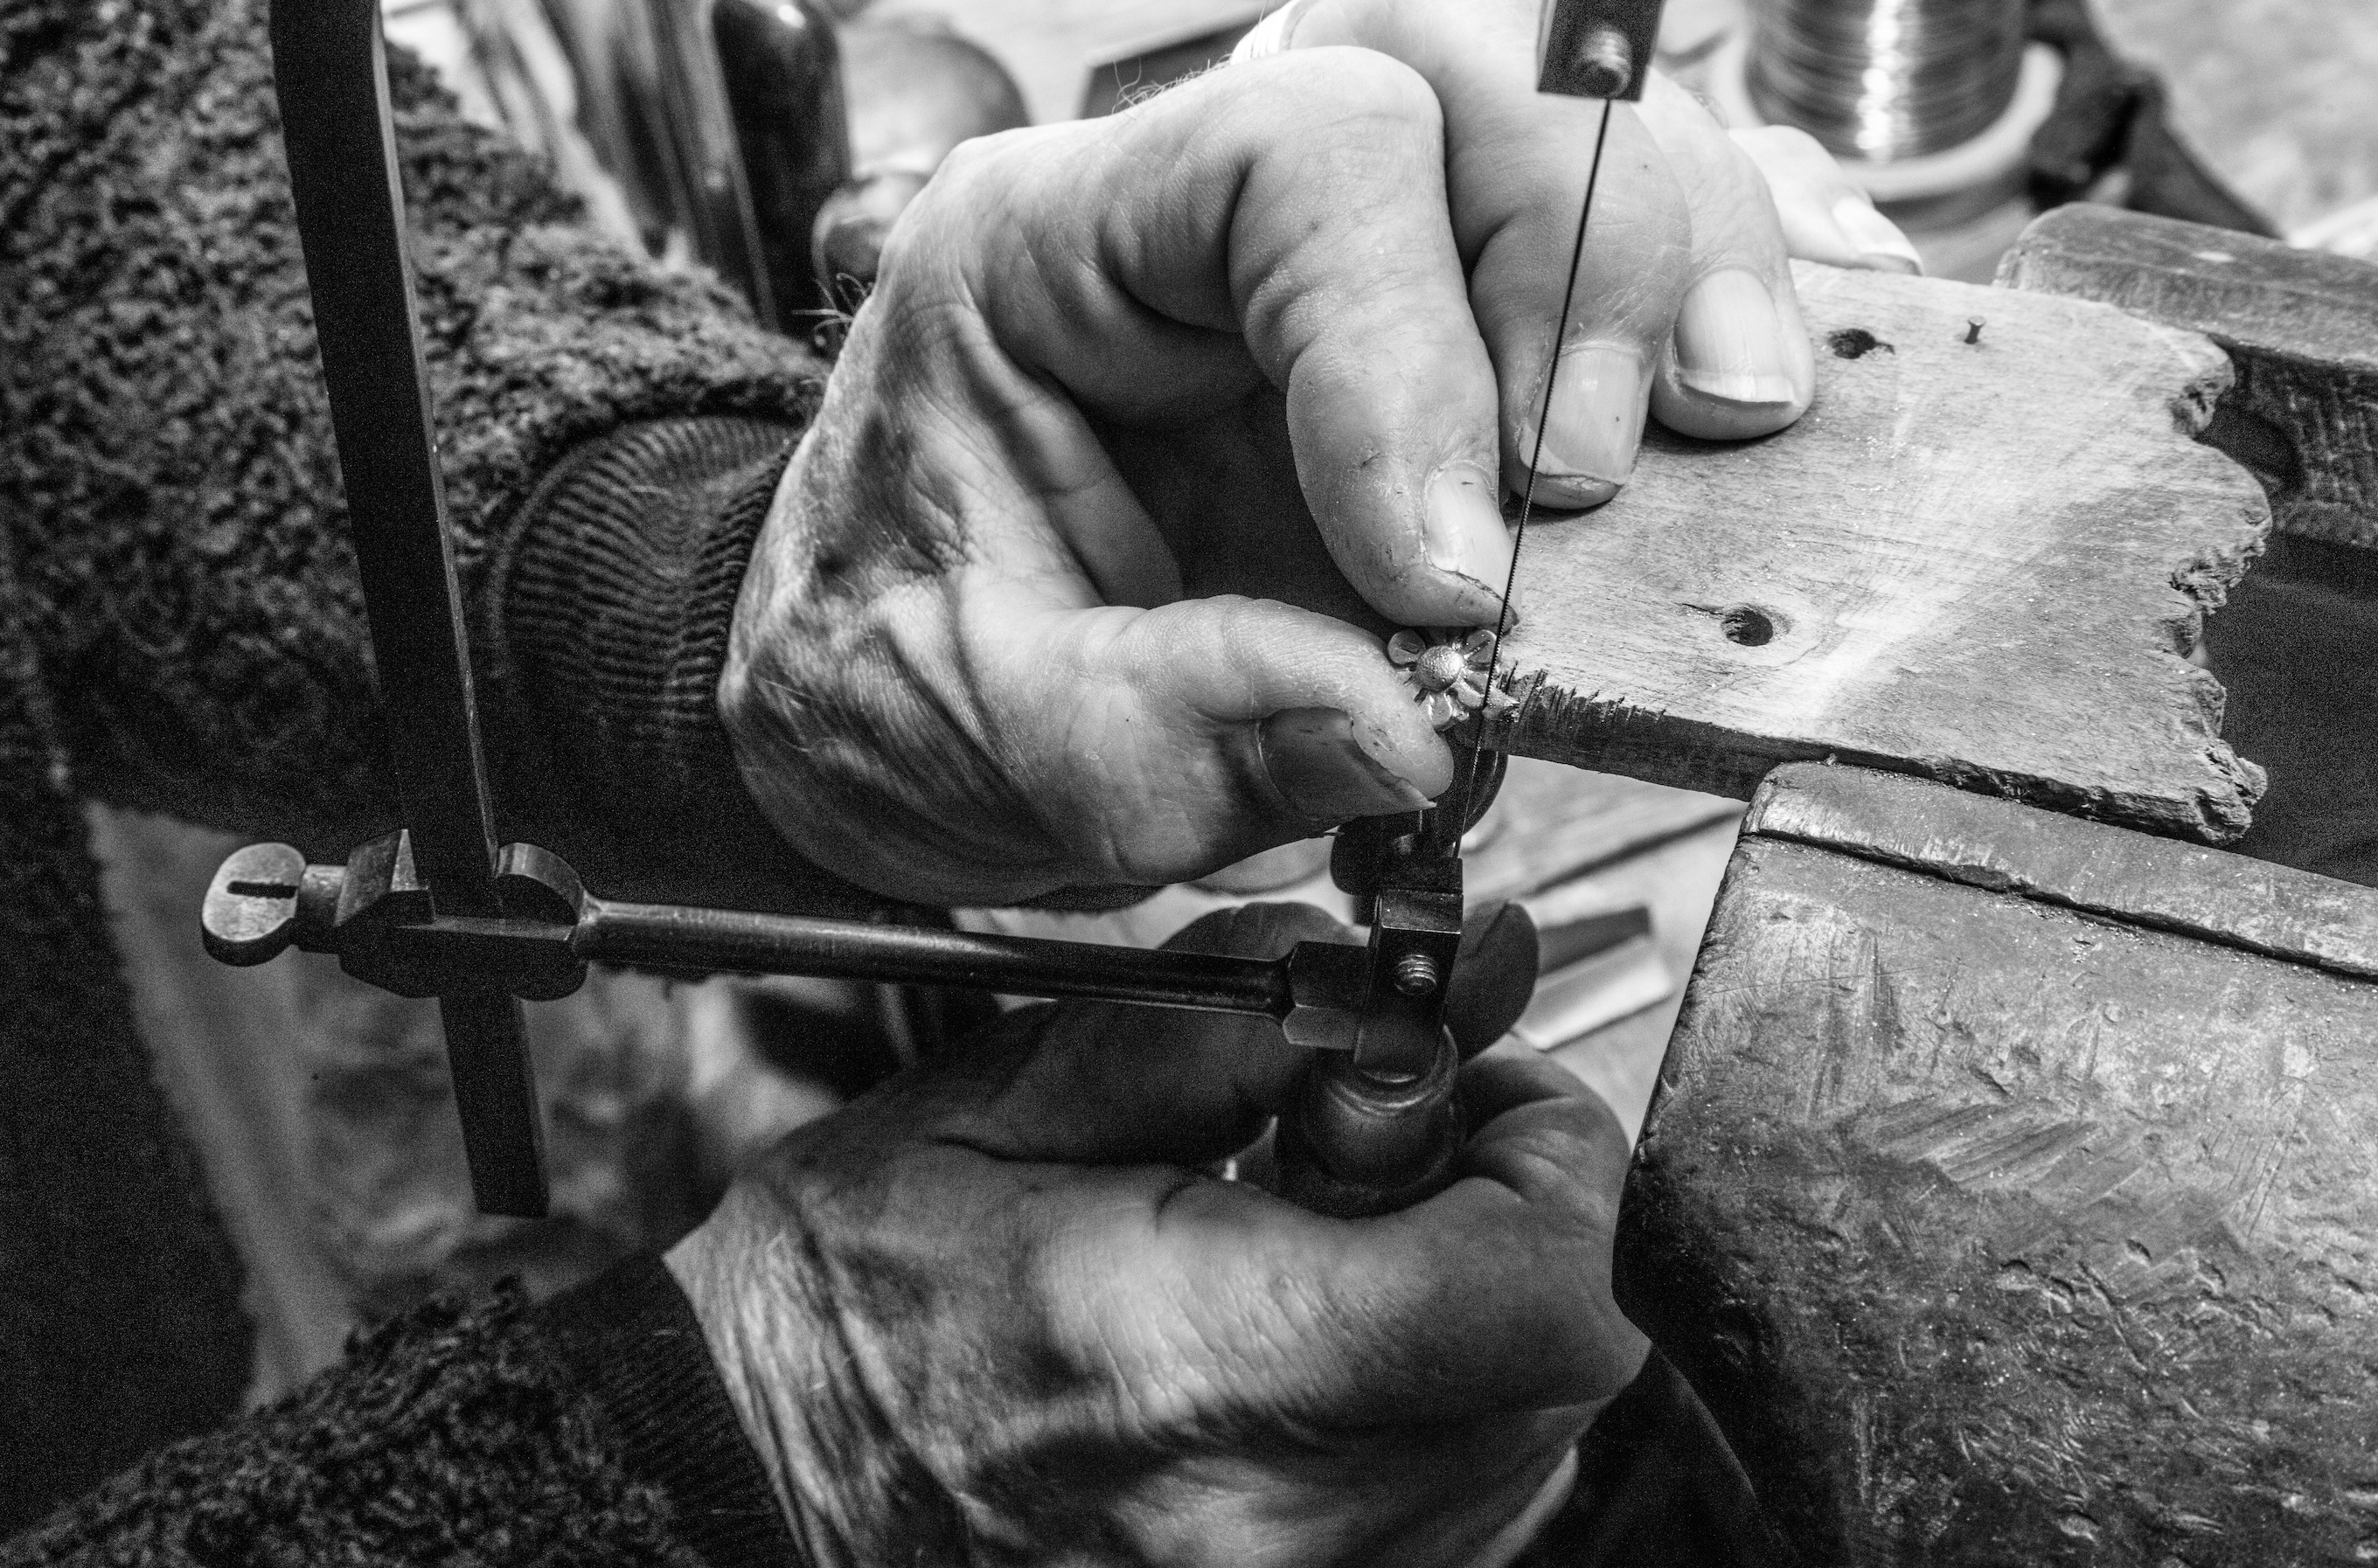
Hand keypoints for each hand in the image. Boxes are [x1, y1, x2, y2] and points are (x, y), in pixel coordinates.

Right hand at [666, 903, 1647, 1567]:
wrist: (750, 1489)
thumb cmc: (846, 1305)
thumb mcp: (1005, 1098)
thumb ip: (1227, 1027)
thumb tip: (1403, 980)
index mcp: (1196, 1358)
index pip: (1542, 1288)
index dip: (1552, 1155)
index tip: (1461, 1085)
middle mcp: (1273, 1518)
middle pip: (1565, 1366)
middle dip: (1518, 1216)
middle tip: (1382, 1149)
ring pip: (1532, 1441)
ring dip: (1478, 1310)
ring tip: (1319, 1252)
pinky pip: (1459, 1505)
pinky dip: (1432, 1403)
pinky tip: (1302, 1344)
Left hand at [721, 9, 1916, 908]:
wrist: (881, 721)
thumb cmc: (894, 679)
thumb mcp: (979, 739)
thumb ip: (1170, 730)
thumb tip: (1404, 724)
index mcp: (1045, 251)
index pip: (1289, 160)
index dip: (1405, 341)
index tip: (1436, 562)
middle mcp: (1201, 224)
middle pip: (1458, 84)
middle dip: (1573, 262)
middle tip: (1584, 480)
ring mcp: (1330, 280)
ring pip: (1561, 142)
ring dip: (1668, 276)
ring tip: (1704, 433)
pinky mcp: (1429, 366)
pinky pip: (1597, 268)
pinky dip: (1690, 318)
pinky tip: (1724, 407)